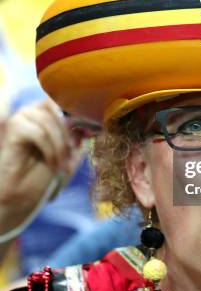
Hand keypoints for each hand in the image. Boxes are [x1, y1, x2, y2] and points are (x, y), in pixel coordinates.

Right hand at [0, 98, 83, 237]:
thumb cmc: (49, 170)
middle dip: (72, 128)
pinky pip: (39, 134)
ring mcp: (23, 116)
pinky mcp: (14, 128)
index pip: (70, 97)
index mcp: (51, 109)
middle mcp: (36, 107)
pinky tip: (53, 165)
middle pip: (60, 106)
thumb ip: (82, 132)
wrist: (24, 193)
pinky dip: (50, 151)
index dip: (83, 113)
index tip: (94, 131)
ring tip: (64, 164)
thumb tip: (96, 120)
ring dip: (61, 146)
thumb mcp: (72, 148)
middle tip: (76, 148)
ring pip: (51, 122)